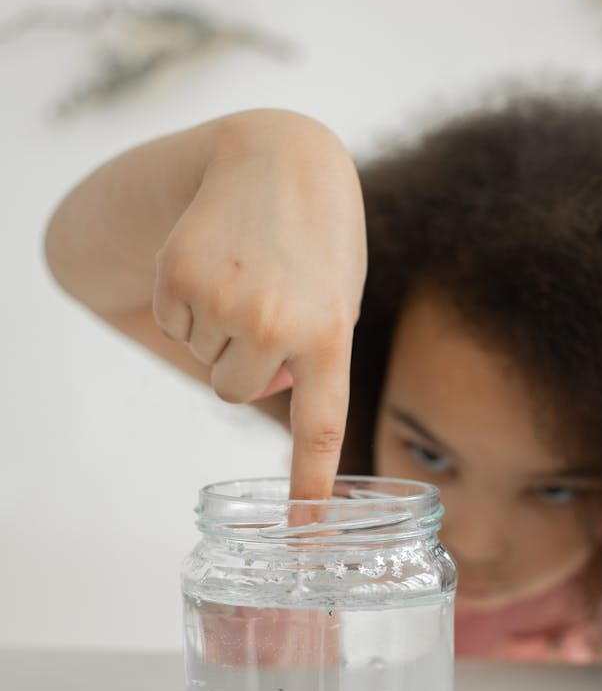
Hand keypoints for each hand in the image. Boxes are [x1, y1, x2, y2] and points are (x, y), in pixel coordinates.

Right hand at [152, 111, 366, 498]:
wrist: (275, 156)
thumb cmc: (317, 238)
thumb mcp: (339, 298)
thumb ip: (314, 356)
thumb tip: (271, 399)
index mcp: (330, 334)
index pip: (319, 429)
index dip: (308, 487)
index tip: (303, 535)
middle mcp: (276, 324)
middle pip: (235, 390)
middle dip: (243, 361)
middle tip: (265, 303)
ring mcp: (224, 300)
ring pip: (203, 357)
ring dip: (216, 326)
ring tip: (246, 272)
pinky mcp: (179, 278)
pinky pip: (173, 324)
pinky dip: (186, 302)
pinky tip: (216, 261)